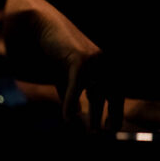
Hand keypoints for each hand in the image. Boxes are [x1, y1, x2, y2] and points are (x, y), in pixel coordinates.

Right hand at [3, 0, 122, 129]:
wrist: (44, 27)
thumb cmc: (56, 52)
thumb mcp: (66, 78)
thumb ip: (72, 95)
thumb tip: (74, 115)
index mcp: (103, 69)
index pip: (115, 94)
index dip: (115, 112)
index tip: (109, 129)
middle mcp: (103, 65)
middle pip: (113, 95)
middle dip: (112, 115)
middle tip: (106, 134)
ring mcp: (95, 61)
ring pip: (98, 93)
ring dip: (96, 115)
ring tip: (92, 132)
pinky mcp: (81, 59)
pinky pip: (77, 86)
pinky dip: (70, 102)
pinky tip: (67, 117)